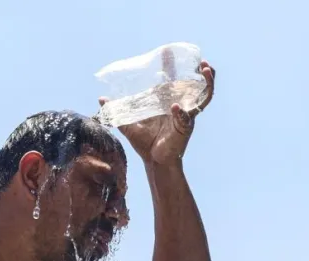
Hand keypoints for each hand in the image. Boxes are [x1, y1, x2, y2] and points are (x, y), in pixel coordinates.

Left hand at [100, 59, 214, 164]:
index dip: (170, 65)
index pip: (171, 79)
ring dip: (207, 83)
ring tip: (207, 71)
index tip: (168, 51)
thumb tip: (101, 100)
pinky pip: (189, 117)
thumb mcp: (129, 126)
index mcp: (166, 102)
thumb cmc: (145, 144)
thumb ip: (117, 112)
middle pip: (195, 85)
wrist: (154, 162)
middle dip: (203, 73)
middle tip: (202, 61)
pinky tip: (177, 107)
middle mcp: (179, 106)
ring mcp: (186, 116)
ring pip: (203, 96)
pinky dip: (182, 112)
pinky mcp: (186, 128)